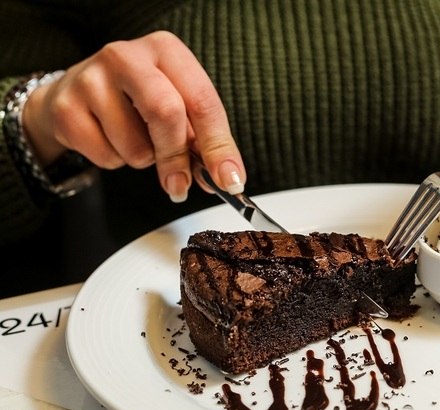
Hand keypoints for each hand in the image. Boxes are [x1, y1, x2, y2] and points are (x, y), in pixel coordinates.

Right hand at [22, 30, 245, 201]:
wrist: (74, 94)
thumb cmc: (136, 100)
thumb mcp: (176, 106)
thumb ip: (201, 140)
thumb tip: (224, 177)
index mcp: (166, 51)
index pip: (202, 100)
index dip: (219, 145)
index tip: (230, 179)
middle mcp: (128, 56)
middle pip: (165, 113)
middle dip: (178, 158)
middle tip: (180, 185)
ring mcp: (91, 78)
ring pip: (134, 144)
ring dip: (144, 160)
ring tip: (135, 141)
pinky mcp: (66, 106)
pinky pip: (106, 156)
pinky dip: (115, 161)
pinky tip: (109, 139)